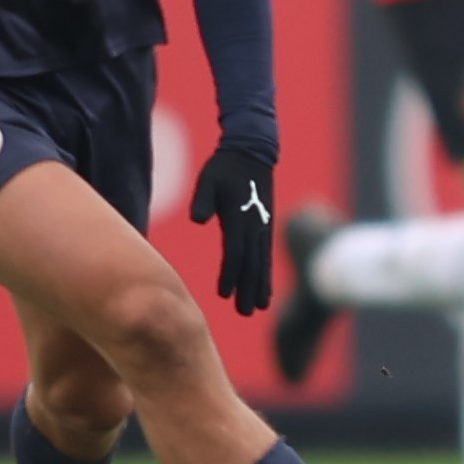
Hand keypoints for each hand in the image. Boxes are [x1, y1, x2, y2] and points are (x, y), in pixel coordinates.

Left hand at [188, 145, 277, 314]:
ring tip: (258, 308)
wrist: (252, 151)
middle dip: (248, 289)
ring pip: (262, 262)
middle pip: (252, 263)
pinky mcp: (266, 225)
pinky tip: (265, 289)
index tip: (223, 295)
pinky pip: (266, 255)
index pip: (235, 252)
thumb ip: (203, 200)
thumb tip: (198, 220)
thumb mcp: (208, 179)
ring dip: (260, 286)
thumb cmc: (225, 167)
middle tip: (244, 312)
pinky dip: (266, 274)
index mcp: (239, 217)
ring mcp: (263, 226)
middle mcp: (255, 225)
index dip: (230, 274)